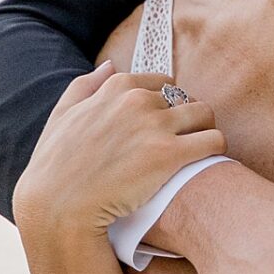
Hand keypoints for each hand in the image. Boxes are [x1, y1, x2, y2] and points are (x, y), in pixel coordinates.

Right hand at [13, 62, 225, 244]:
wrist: (60, 207)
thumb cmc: (56, 166)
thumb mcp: (61, 116)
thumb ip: (85, 86)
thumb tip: (110, 66)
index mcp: (117, 87)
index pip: (164, 83)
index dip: (168, 105)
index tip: (166, 126)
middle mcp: (139, 100)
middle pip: (186, 99)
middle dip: (188, 118)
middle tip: (184, 142)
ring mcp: (156, 126)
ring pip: (205, 114)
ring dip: (205, 130)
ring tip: (198, 150)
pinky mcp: (170, 155)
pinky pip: (214, 141)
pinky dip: (216, 149)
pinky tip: (208, 162)